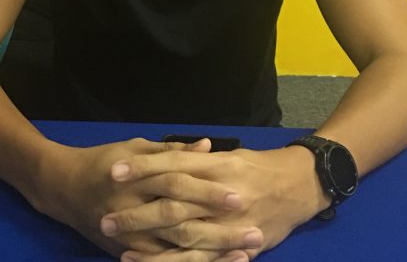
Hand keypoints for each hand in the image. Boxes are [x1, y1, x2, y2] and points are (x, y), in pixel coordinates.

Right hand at [24, 136, 250, 258]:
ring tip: (244, 254)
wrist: (64, 188)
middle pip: (181, 221)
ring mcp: (130, 237)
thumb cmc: (104, 161)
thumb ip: (173, 151)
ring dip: (212, 253)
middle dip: (218, 228)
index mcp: (137, 177)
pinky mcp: (127, 254)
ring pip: (175, 250)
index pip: (178, 185)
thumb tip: (208, 146)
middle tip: (254, 230)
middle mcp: (133, 208)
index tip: (239, 195)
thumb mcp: (136, 148)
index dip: (208, 191)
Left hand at [100, 145, 329, 260]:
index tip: (114, 171)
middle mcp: (223, 195)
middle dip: (138, 213)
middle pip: (173, 204)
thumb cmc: (258, 166)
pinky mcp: (240, 249)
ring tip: (119, 247)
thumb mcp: (228, 155)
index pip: (173, 164)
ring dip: (150, 245)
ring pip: (185, 238)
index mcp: (218, 166)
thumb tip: (165, 156)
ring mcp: (231, 225)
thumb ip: (197, 158)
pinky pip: (203, 260)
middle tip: (106, 218)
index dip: (143, 168)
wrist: (300, 186)